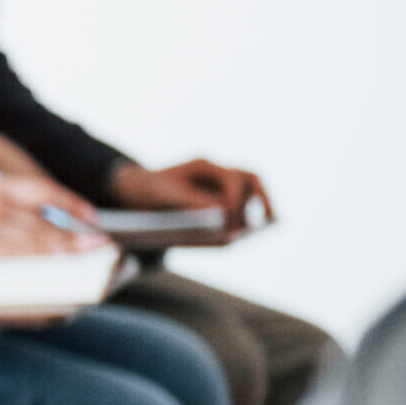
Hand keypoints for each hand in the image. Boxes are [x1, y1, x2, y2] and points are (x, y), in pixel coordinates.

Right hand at [0, 173, 105, 259]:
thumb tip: (39, 213)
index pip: (42, 192)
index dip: (70, 204)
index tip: (89, 215)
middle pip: (44, 222)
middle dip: (75, 233)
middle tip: (98, 243)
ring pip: (34, 244)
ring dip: (62, 251)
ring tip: (83, 257)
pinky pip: (14, 263)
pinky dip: (37, 266)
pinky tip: (52, 269)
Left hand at [109, 159, 268, 231]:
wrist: (137, 191)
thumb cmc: (150, 191)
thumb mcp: (164, 195)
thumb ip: (192, 202)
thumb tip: (222, 216)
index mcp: (204, 165)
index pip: (234, 178)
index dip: (237, 201)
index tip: (231, 221)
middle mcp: (216, 172)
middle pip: (251, 180)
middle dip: (261, 200)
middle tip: (268, 222)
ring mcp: (220, 185)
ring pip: (250, 192)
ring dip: (257, 209)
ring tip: (256, 234)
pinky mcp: (219, 199)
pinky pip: (239, 208)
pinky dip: (241, 220)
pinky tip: (235, 239)